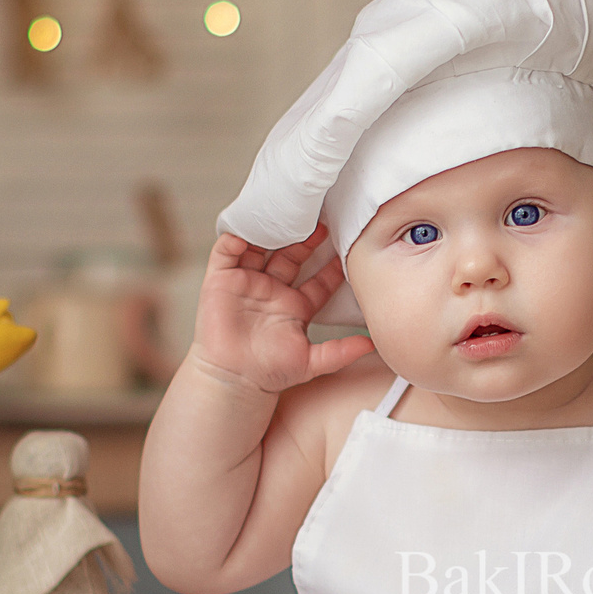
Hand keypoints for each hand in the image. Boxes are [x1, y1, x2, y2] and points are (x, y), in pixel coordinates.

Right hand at [190, 227, 375, 394]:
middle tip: (319, 220)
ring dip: (272, 230)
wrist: (234, 380)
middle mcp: (272, 291)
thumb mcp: (312, 362)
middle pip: (290, 255)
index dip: (331, 265)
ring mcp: (247, 284)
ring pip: (261, 247)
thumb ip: (340, 351)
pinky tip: (249, 225)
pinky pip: (227, 251)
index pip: (318, 279)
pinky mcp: (221, 281)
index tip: (346, 248)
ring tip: (286, 213)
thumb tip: (371, 344)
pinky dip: (235, 235)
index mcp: (294, 306)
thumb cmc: (269, 373)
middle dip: (304, 238)